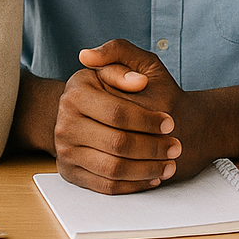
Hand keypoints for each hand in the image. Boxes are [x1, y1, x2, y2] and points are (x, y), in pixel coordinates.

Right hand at [54, 39, 193, 194]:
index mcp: (76, 90)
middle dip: (152, 148)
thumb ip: (119, 52)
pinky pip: (104, 186)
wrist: (117, 117)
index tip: (170, 123)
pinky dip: (132, 185)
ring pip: (111, 168)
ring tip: (169, 165)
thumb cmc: (136, 88)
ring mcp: (64, 149)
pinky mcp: (70, 172)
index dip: (147, 120)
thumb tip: (91, 55)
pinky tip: (153, 178)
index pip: (116, 113)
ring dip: (146, 170)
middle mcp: (63, 120)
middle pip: (116, 143)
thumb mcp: (136, 63)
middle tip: (175, 148)